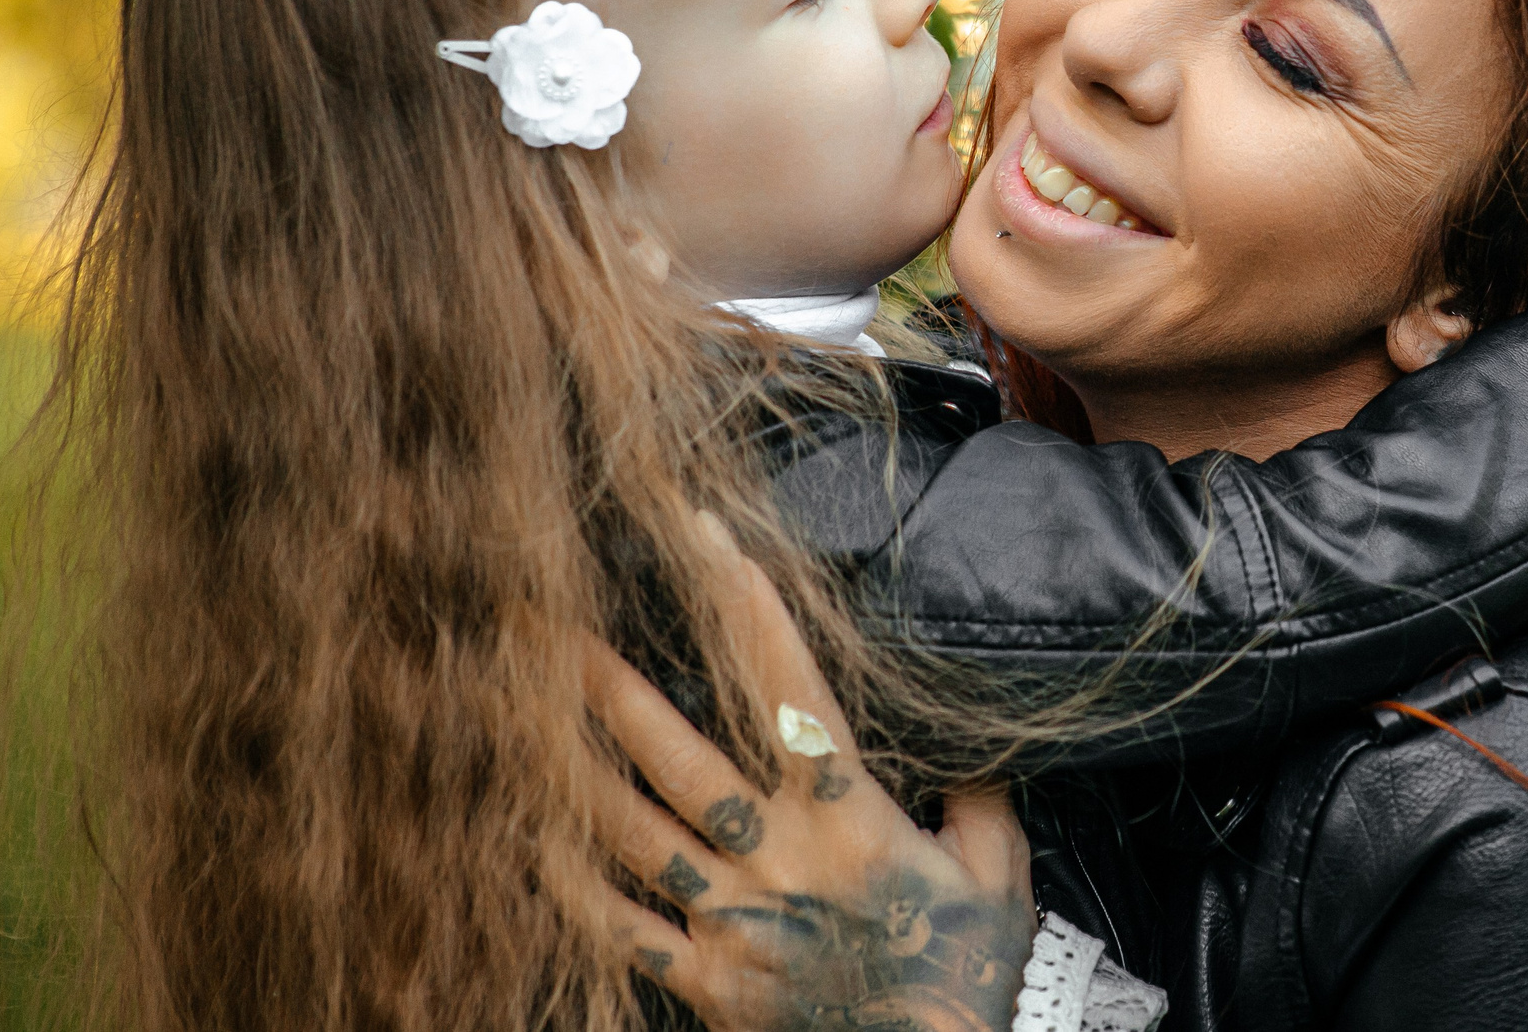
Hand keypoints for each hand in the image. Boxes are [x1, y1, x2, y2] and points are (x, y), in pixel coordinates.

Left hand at [583, 511, 1033, 1030]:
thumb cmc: (970, 971)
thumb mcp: (998, 869)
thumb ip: (977, 794)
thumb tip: (968, 742)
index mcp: (852, 820)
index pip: (793, 692)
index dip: (752, 613)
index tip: (714, 545)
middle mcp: (780, 861)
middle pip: (679, 760)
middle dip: (615, 693)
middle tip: (558, 634)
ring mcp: (734, 922)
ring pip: (636, 835)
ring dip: (579, 772)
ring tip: (529, 719)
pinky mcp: (709, 982)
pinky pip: (624, 930)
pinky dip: (576, 888)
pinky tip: (534, 843)